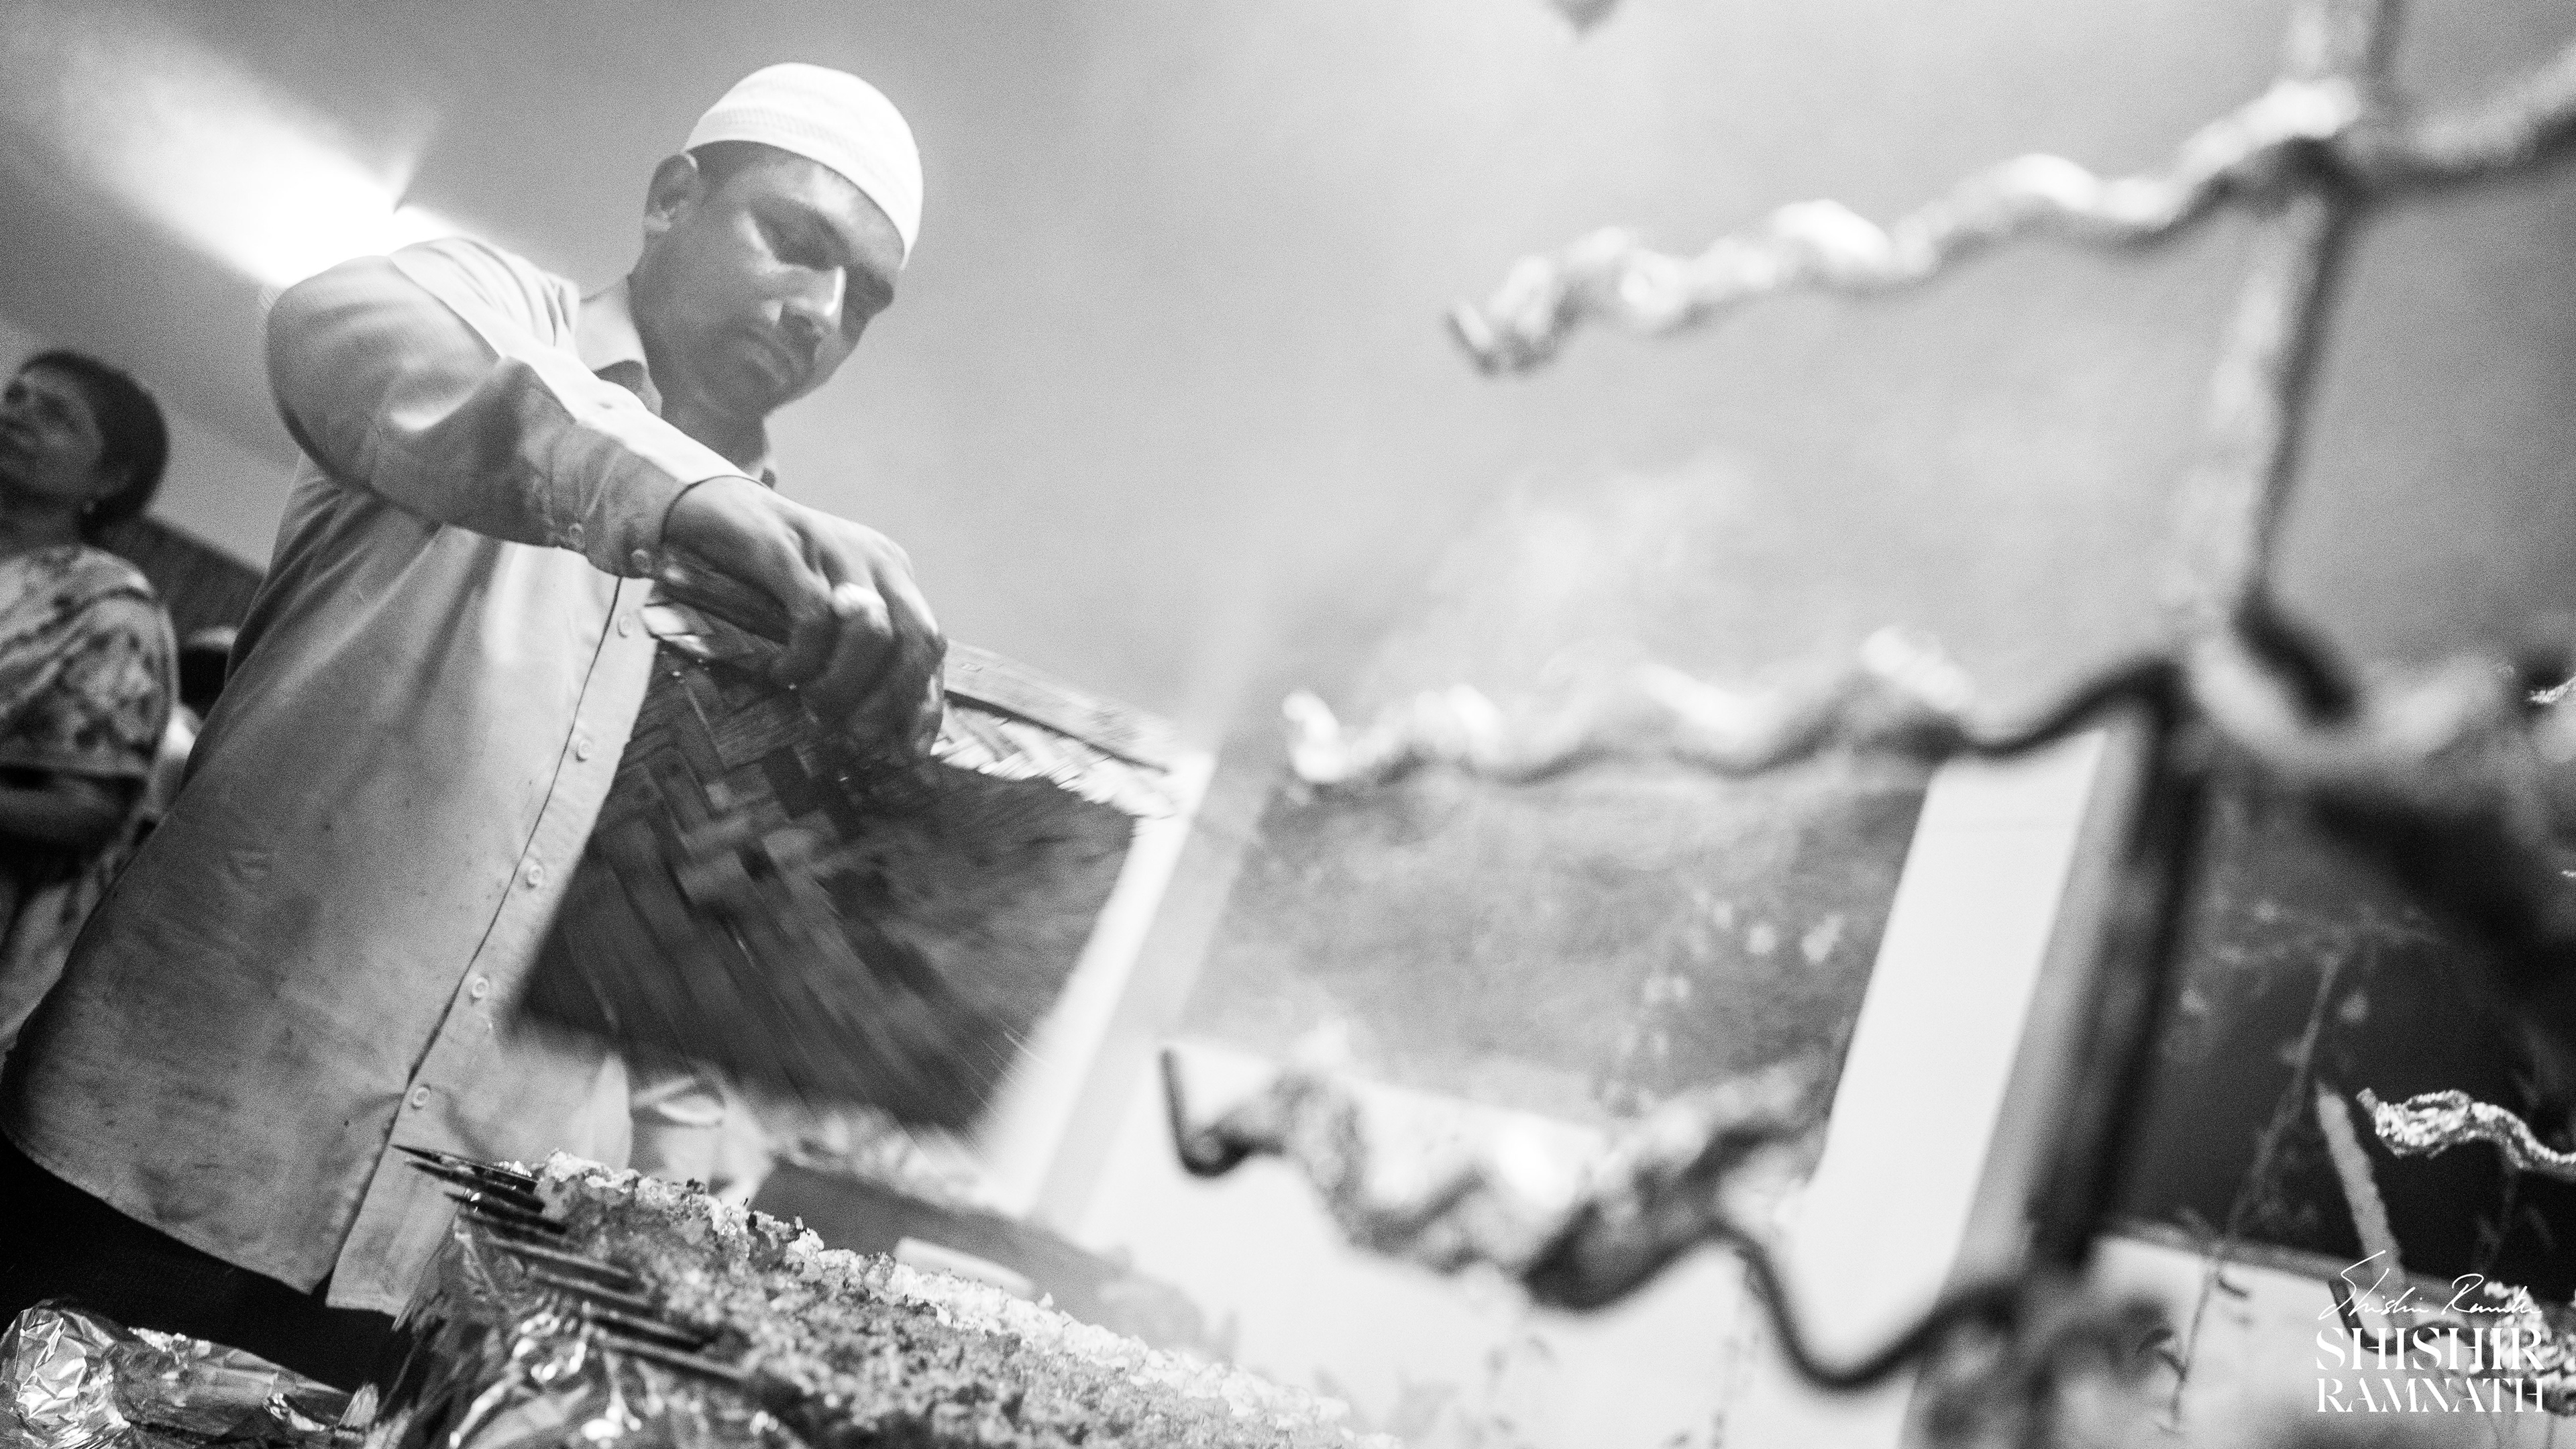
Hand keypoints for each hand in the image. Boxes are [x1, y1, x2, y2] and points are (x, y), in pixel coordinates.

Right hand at [661, 474, 943, 747]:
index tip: (909, 751)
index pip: (930, 643)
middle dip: (892, 699)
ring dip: (844, 683)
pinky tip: (782, 671)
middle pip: (916, 638)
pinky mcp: (787, 549)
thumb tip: (876, 728)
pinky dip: (804, 657)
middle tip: (855, 733)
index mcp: (892, 575)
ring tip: (812, 702)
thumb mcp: (822, 611)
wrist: (709, 508)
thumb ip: (852, 653)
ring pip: (872, 631)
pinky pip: (813, 615)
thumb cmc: (765, 575)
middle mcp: (874, 559)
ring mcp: (834, 549)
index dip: (924, 702)